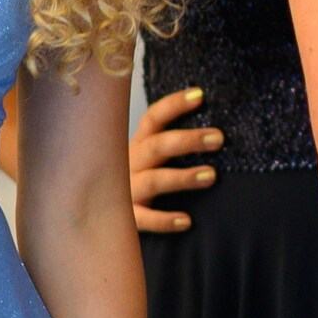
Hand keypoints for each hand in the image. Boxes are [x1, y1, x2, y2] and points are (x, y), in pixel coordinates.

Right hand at [131, 87, 220, 232]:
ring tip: (211, 175)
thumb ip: (170, 145)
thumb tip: (215, 133)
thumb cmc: (138, 180)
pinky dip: (164, 220)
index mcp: (139, 144)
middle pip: (157, 146)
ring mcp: (126, 190)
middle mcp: (130, 163)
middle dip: (187, 140)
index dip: (174, 105)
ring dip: (182, 177)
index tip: (200, 95)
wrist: (99, 214)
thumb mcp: (148, 158)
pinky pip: (144, 219)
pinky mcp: (127, 218)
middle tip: (218, 138)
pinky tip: (187, 221)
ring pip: (154, 180)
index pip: (154, 118)